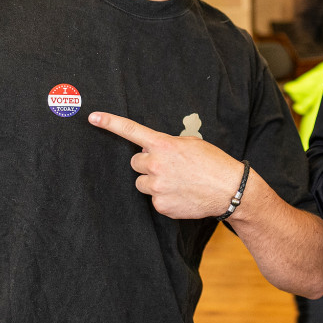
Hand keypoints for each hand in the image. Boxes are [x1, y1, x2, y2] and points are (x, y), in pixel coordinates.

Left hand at [88, 112, 242, 218]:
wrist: (229, 189)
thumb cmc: (213, 163)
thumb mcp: (191, 144)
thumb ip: (168, 145)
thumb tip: (155, 151)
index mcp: (163, 145)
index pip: (131, 131)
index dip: (110, 123)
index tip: (92, 117)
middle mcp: (156, 164)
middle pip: (136, 163)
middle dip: (148, 165)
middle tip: (169, 168)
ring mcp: (157, 187)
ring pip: (142, 183)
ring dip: (154, 182)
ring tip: (177, 182)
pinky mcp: (160, 205)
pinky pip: (153, 200)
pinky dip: (165, 198)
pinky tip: (182, 195)